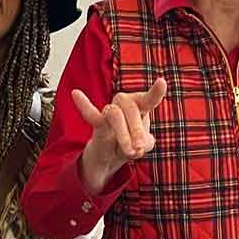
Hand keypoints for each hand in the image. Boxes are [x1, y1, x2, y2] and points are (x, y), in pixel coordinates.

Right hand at [73, 77, 166, 194]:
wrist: (111, 156)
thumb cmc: (132, 143)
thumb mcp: (144, 146)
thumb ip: (145, 144)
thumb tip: (136, 147)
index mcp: (141, 106)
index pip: (149, 99)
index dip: (155, 92)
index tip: (161, 81)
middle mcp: (126, 104)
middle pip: (132, 110)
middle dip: (137, 131)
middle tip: (139, 149)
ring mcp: (111, 112)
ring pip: (115, 116)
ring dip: (124, 135)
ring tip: (131, 152)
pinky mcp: (98, 123)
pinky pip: (91, 114)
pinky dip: (84, 105)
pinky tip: (76, 93)